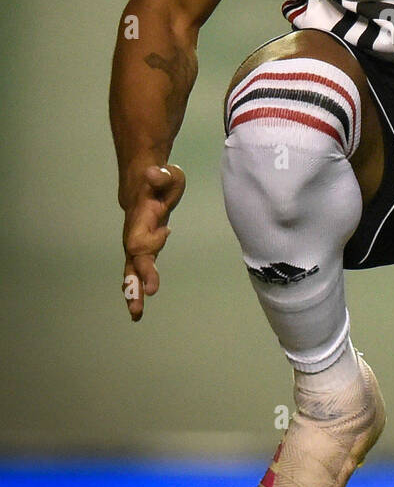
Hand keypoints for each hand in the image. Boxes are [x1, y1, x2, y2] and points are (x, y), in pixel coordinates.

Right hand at [121, 164, 186, 318]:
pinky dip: (137, 287)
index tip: (165, 234)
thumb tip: (154, 173)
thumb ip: (161, 176)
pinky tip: (136, 305)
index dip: (150, 242)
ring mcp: (136, 243)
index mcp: (142, 219)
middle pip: (133, 260)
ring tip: (135, 313)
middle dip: (137, 280)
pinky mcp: (142, 249)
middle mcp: (135, 234)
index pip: (141, 238)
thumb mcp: (167, 174)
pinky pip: (138, 269)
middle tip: (140, 302)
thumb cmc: (160, 180)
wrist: (141, 183)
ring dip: (133, 290)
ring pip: (132, 269)